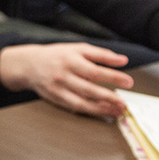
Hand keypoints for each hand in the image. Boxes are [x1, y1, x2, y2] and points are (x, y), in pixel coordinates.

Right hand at [0, 43, 133, 116]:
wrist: (30, 65)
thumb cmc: (57, 55)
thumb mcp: (77, 48)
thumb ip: (100, 54)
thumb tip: (122, 60)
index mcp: (70, 60)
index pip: (94, 70)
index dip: (112, 77)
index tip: (128, 82)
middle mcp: (63, 75)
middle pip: (89, 88)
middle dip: (109, 96)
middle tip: (124, 101)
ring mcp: (59, 89)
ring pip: (82, 102)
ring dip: (101, 108)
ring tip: (117, 110)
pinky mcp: (56, 99)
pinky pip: (76, 107)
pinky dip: (91, 111)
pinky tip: (103, 111)